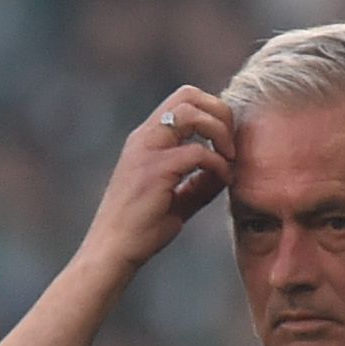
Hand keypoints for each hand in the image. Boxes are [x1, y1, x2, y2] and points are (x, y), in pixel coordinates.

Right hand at [82, 85, 238, 276]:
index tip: (226, 141)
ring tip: (230, 157)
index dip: (212, 111)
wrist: (112, 250)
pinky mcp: (155, 170)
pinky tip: (225, 180)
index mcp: (147, 139)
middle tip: (232, 144)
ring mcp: (147, 150)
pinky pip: (198, 151)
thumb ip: (199, 183)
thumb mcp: (176, 200)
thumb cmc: (140, 229)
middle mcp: (145, 137)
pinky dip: (219, 163)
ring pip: (190, 112)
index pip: (183, 99)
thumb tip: (227, 170)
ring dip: (219, 130)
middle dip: (219, 112)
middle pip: (188, 94)